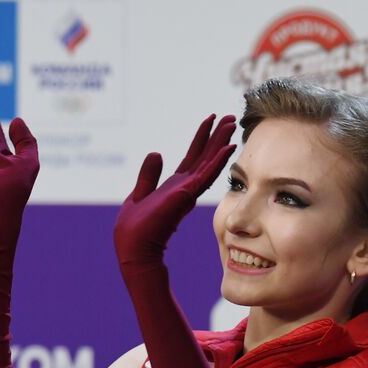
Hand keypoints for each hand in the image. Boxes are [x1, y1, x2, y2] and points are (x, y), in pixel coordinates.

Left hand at [113, 114, 235, 272]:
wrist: (135, 249)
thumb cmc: (135, 230)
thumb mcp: (138, 195)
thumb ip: (148, 175)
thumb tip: (156, 153)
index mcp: (175, 186)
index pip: (193, 157)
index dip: (202, 138)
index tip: (212, 120)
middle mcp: (185, 187)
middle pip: (205, 156)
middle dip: (218, 136)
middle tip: (232, 117)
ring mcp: (188, 192)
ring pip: (209, 162)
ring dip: (221, 143)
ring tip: (233, 124)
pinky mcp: (185, 196)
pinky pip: (205, 176)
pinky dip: (217, 161)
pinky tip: (227, 147)